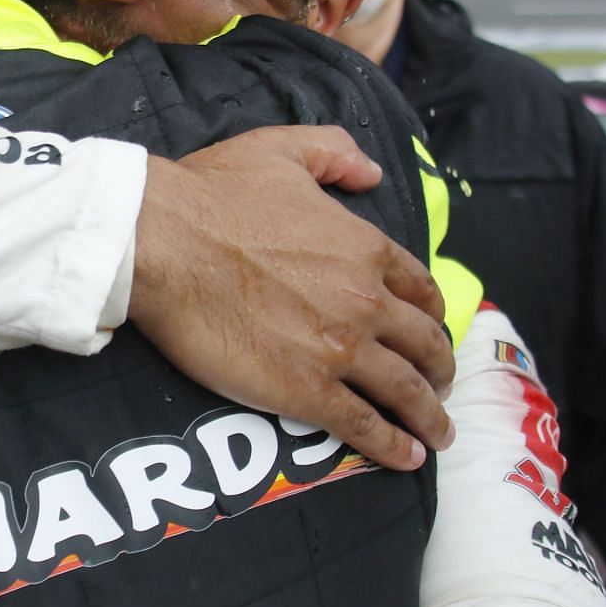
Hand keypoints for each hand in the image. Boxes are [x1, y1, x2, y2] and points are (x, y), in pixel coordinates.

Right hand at [130, 125, 453, 471]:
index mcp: (364, 247)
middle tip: (441, 386)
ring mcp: (340, 349)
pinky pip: (364, 425)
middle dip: (439, 368)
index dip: (431, 315)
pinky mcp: (306, 390)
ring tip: (438, 434)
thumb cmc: (213, 193)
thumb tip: (370, 171)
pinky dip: (393, 446)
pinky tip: (406, 457)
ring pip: (405, 391)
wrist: (164, 241)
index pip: (419, 290)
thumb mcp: (282, 149)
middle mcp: (364, 301)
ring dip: (429, 416)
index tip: (431, 331)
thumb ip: (335, 153)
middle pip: (423, 344)